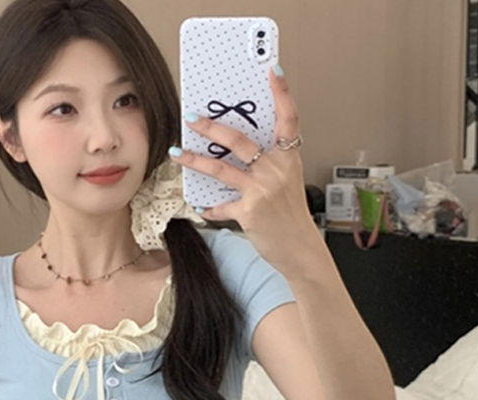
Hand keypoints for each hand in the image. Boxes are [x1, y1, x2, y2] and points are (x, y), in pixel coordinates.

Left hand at [170, 66, 321, 275]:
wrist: (300, 249)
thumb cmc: (291, 217)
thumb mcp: (286, 184)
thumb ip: (266, 167)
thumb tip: (233, 155)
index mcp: (288, 159)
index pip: (289, 119)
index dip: (282, 94)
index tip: (274, 71)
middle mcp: (276, 170)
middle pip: (240, 141)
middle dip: (212, 127)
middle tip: (192, 117)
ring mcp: (262, 190)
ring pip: (222, 168)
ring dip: (195, 159)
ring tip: (176, 153)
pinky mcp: (249, 211)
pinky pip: (221, 205)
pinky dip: (209, 208)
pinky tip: (200, 207)